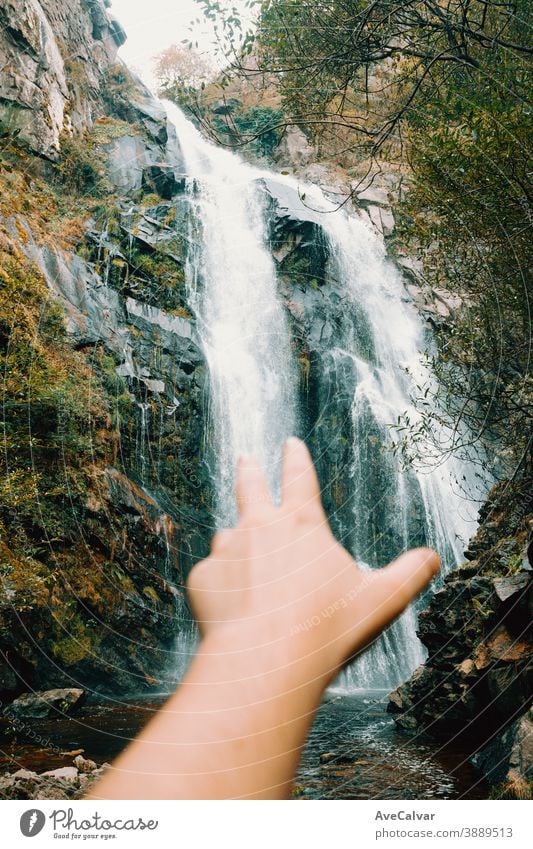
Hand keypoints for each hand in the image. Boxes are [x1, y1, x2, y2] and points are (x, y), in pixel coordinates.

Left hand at [187, 437, 439, 679]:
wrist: (266, 660)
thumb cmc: (327, 628)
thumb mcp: (381, 600)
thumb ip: (409, 574)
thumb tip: (433, 558)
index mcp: (302, 524)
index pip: (299, 478)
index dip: (296, 458)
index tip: (290, 443)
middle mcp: (260, 527)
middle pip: (250, 487)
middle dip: (250, 471)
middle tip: (246, 458)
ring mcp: (227, 550)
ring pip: (228, 534)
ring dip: (235, 539)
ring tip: (241, 556)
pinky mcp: (203, 578)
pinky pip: (212, 576)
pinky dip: (221, 585)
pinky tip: (232, 607)